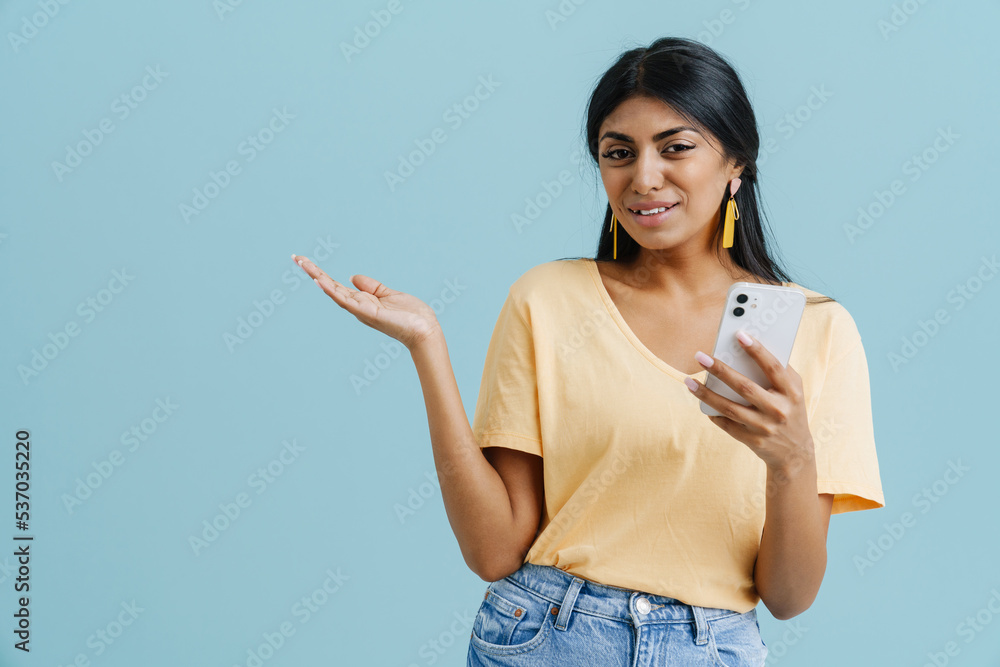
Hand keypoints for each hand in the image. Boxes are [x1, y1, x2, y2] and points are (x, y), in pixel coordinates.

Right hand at [291, 254, 441, 349]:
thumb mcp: (388, 294)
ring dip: (318, 277)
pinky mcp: (369, 313)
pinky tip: (321, 281)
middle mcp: (357, 306)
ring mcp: (361, 310)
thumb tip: (353, 277)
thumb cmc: (410, 316)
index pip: (336, 285)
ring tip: (303, 263)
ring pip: (334, 292)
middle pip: (330, 286)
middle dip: (313, 272)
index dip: (321, 273)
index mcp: (362, 301)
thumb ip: (371, 286)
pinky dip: (333, 291)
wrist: (425, 331)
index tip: (305, 261)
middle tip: (295, 257)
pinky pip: (347, 301)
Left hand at [685, 330, 813, 471]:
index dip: (757, 351)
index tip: (739, 335)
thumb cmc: (790, 409)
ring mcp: (764, 427)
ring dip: (706, 394)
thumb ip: (779, 370)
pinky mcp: (752, 441)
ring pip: (730, 408)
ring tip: (689, 381)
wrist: (795, 452)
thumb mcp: (793, 390)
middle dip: (720, 370)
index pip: (773, 368)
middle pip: (745, 387)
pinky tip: (701, 402)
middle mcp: (778, 410)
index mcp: (791, 392)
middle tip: (700, 356)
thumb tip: (749, 347)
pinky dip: (712, 412)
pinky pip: (726, 424)